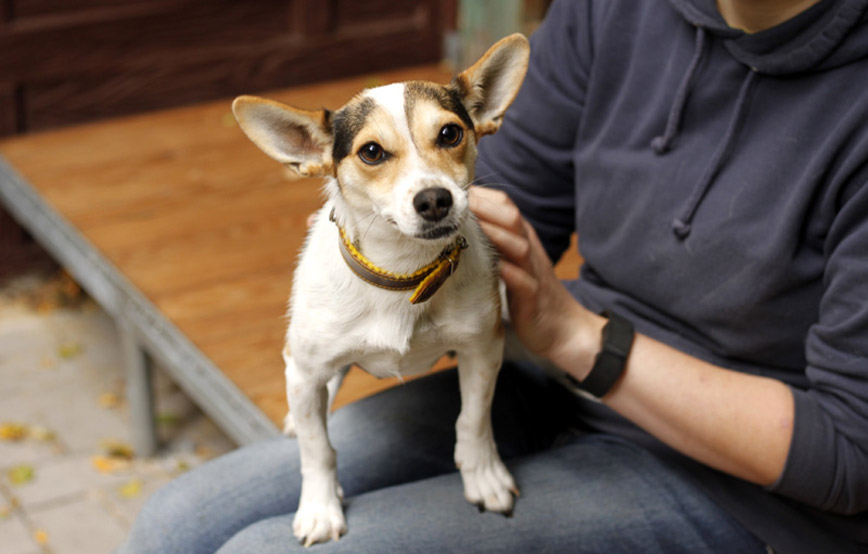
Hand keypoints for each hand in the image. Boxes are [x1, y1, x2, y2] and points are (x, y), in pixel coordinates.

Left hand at [469, 187, 603, 378]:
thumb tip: (460, 224)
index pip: (505, 206)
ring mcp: (533, 273)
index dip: (481, 195)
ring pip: (520, 246)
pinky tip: (497, 267)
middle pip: (513, 218)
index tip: (452, 193)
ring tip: (473, 225)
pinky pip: (525, 283)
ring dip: (497, 234)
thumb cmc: (528, 292)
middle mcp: (529, 250)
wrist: (561, 327)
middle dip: (486, 207)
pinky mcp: (533, 298)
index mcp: (522, 239)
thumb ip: (493, 241)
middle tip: (456, 203)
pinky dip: (511, 274)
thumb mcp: (511, 261)